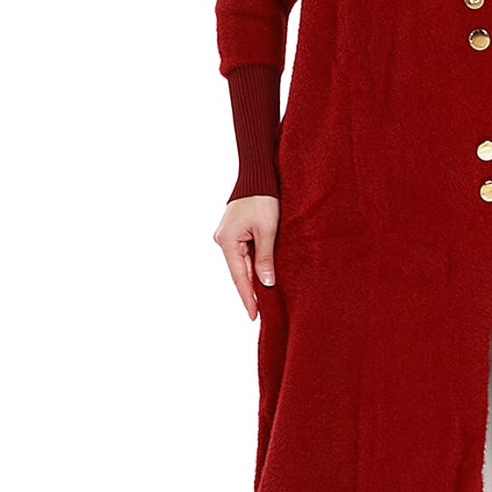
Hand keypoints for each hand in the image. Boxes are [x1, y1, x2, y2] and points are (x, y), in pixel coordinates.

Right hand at [214, 194, 279, 319]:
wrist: (258, 175)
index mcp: (227, 242)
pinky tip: (262, 276)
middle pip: (239, 272)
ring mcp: (227, 236)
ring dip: (253, 277)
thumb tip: (265, 284)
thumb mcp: (267, 230)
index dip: (248, 298)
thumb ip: (265, 258)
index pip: (239, 278)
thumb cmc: (263, 199)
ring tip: (265, 298)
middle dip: (251, 290)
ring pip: (242, 263)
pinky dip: (253, 264)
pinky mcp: (234, 232)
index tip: (254, 316)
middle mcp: (223, 241)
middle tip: (262, 312)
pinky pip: (244, 254)